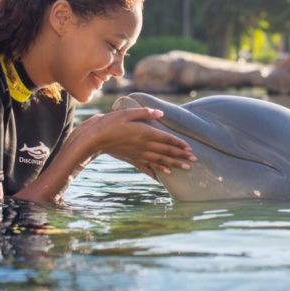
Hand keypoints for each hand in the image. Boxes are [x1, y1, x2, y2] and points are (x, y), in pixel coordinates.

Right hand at [75, 107, 196, 177]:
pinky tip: (162, 177)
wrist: (95, 138)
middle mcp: (144, 146)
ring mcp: (138, 154)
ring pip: (160, 161)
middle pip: (166, 151)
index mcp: (145, 133)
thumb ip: (144, 112)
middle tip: (194, 160)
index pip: (166, 139)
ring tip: (185, 168)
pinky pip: (146, 167)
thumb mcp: (127, 112)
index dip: (179, 143)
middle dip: (181, 156)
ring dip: (173, 164)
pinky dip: (155, 172)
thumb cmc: (110, 122)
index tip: (190, 148)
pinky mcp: (132, 159)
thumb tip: (160, 113)